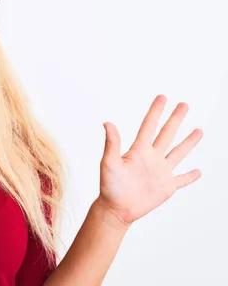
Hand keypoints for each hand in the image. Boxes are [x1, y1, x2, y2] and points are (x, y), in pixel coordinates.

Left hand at [97, 94, 202, 226]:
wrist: (116, 209)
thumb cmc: (110, 186)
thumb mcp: (109, 163)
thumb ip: (112, 143)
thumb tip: (107, 123)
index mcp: (139, 150)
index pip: (149, 125)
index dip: (156, 111)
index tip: (163, 97)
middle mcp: (152, 158)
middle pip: (167, 134)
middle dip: (176, 119)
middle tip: (184, 104)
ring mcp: (161, 172)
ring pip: (178, 153)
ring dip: (189, 142)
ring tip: (199, 130)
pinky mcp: (167, 187)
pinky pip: (182, 180)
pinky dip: (190, 176)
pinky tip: (198, 171)